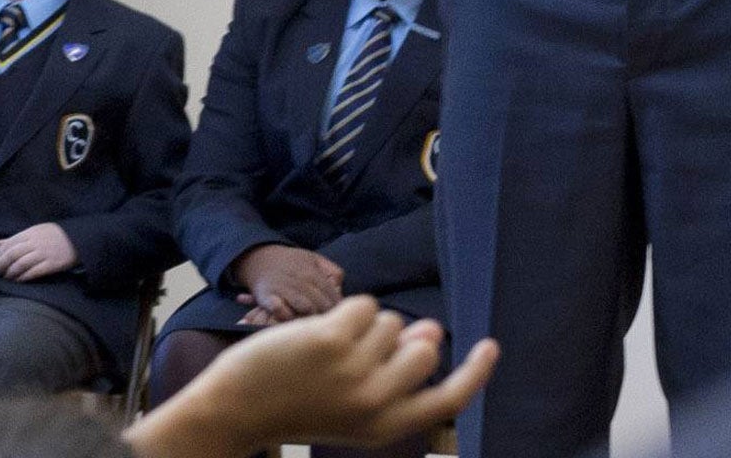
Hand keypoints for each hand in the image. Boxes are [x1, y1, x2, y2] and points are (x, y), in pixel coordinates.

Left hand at [0, 223, 78, 280]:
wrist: (77, 239)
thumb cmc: (53, 236)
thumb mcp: (34, 232)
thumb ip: (15, 238)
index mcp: (29, 232)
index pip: (7, 244)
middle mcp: (35, 242)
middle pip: (12, 254)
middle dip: (1, 265)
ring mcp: (44, 253)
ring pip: (21, 264)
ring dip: (11, 273)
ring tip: (7, 278)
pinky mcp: (52, 264)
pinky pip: (34, 272)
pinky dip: (24, 277)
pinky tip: (19, 281)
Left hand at [127, 297, 499, 457]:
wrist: (239, 409)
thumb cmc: (299, 404)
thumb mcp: (354, 407)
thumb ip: (396, 376)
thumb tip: (432, 330)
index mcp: (387, 427)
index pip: (449, 400)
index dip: (477, 372)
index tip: (491, 345)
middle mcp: (377, 403)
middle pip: (424, 346)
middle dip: (400, 336)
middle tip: (359, 351)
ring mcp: (355, 372)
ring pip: (389, 320)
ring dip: (364, 325)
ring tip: (327, 351)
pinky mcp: (331, 341)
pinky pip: (363, 304)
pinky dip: (345, 310)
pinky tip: (317, 334)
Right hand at [231, 243, 344, 320]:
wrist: (259, 258)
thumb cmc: (291, 263)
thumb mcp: (313, 259)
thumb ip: (332, 271)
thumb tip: (340, 288)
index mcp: (311, 271)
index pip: (332, 294)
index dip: (339, 308)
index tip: (341, 318)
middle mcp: (298, 279)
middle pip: (321, 303)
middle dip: (328, 316)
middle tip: (332, 327)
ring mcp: (283, 288)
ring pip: (306, 308)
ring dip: (313, 319)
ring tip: (317, 328)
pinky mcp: (267, 297)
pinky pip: (282, 311)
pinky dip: (290, 318)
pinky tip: (295, 323)